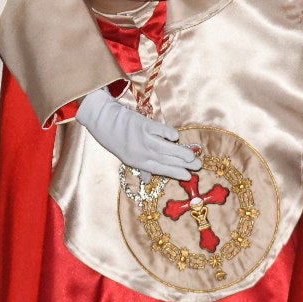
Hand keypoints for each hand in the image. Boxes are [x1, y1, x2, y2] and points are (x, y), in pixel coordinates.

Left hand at [78, 87, 200, 181]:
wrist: (104, 121)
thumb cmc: (115, 140)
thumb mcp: (126, 157)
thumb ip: (140, 167)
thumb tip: (147, 181)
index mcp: (137, 162)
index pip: (160, 169)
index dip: (175, 173)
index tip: (188, 176)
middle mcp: (141, 152)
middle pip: (166, 159)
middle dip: (184, 164)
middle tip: (198, 166)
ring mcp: (143, 138)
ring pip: (166, 148)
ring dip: (181, 152)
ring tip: (193, 155)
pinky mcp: (144, 124)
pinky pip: (160, 131)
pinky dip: (168, 134)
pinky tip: (176, 138)